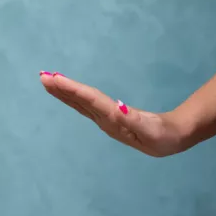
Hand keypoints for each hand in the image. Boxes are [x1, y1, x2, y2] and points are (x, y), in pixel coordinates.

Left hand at [40, 72, 192, 156]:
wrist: (173, 140)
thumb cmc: (164, 135)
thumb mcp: (152, 130)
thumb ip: (135, 120)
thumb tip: (118, 108)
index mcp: (114, 120)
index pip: (90, 101)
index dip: (72, 89)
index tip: (54, 79)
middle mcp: (106, 120)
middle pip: (80, 102)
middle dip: (61, 90)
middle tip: (42, 76)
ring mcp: (107, 120)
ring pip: (81, 104)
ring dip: (65, 93)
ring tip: (50, 81)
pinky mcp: (111, 118)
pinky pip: (88, 105)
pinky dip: (76, 96)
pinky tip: (69, 93)